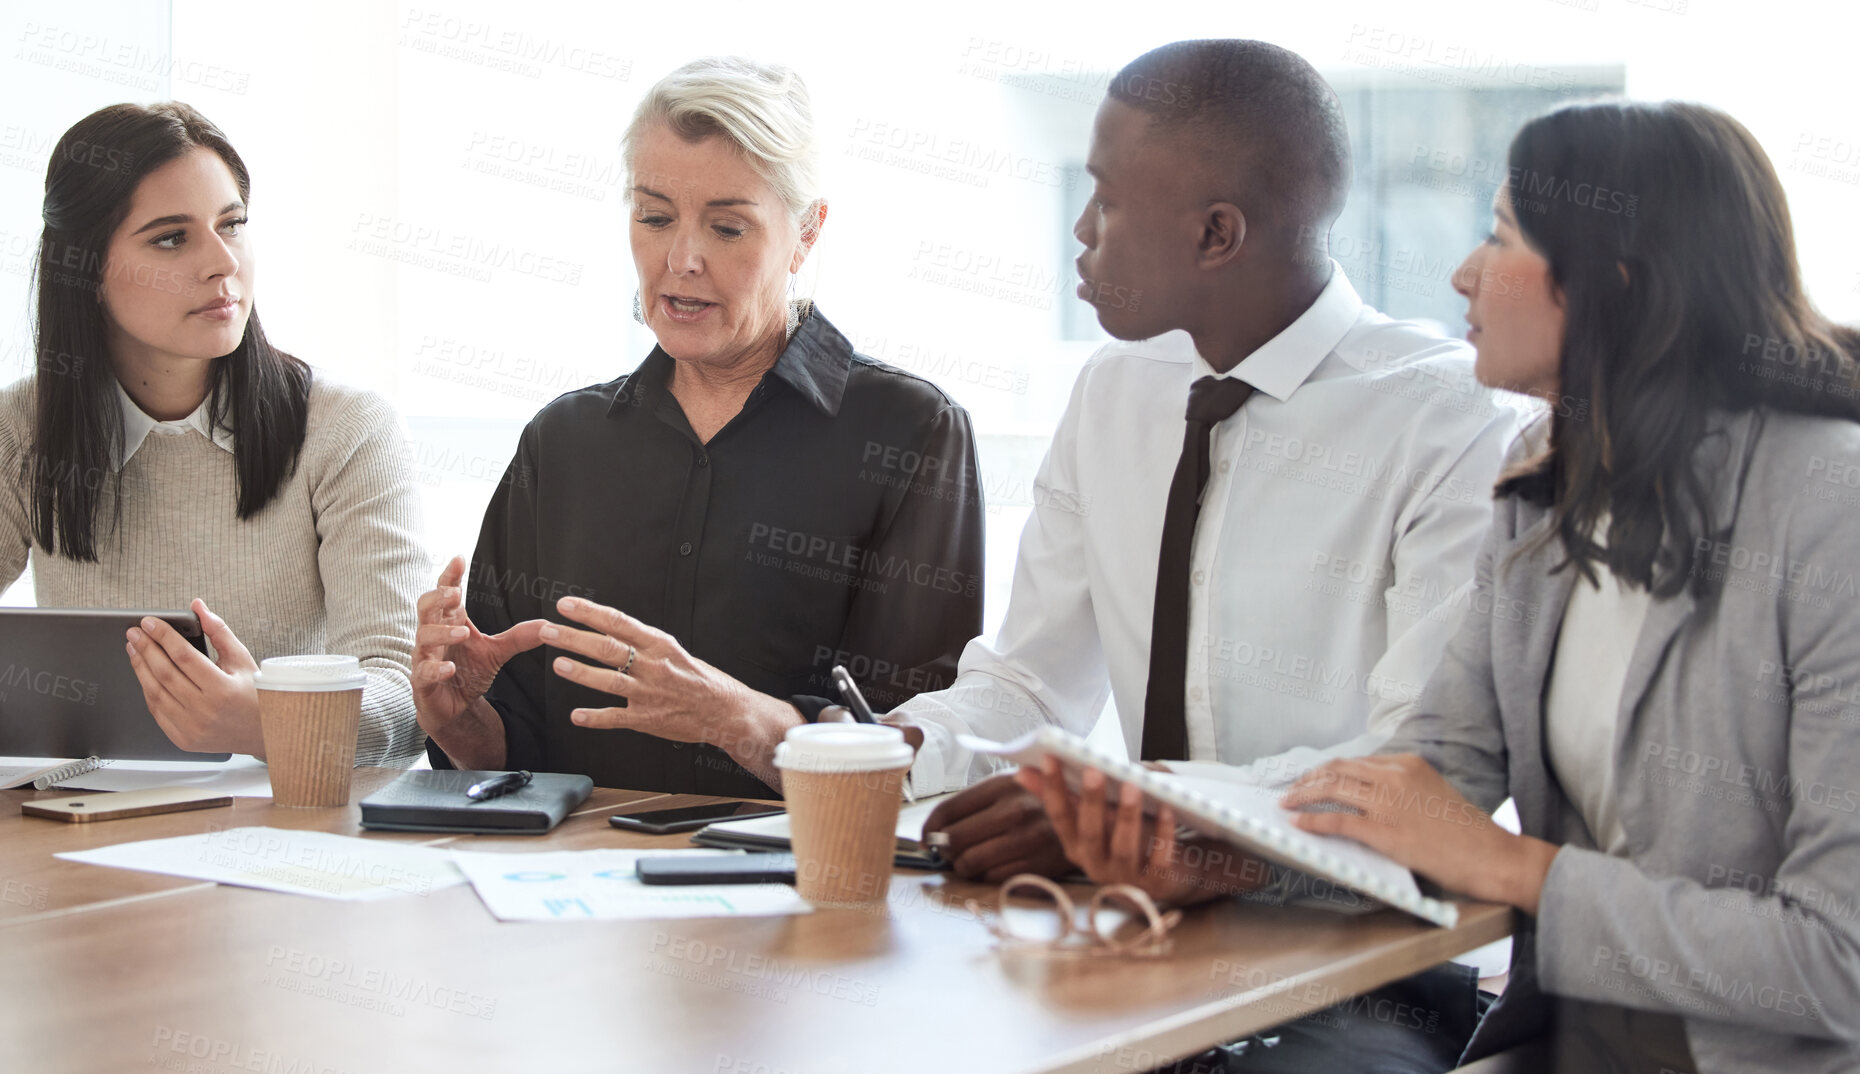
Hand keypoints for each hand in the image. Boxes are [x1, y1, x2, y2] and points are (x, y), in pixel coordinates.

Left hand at [125, 598, 262, 755]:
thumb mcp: (242, 660)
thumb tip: (198, 607)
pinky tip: (144, 674)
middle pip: (165, 673)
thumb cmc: (254, 695)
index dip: (164, 636)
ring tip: (134, 649)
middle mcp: (205, 711)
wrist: (262, 734)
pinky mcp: (182, 739)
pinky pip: (157, 711)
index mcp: (223, 689)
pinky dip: (147, 689)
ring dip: (140, 668)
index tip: (150, 623)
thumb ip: (219, 631)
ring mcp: (192, 727)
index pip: (184, 656)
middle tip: (134, 632)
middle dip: (146, 648)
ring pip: (155, 692)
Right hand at [412, 556, 547, 733]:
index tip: (459, 559)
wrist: (453, 707)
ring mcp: (425, 657)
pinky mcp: (423, 681)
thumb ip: (519, 637)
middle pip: (425, 607)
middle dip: (438, 597)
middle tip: (455, 594)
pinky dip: (436, 669)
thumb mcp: (496, 652)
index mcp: (450, 622)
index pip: (445, 593)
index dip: (450, 577)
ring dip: (442, 633)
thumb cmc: (468, 672)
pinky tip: (449, 668)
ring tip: (463, 633)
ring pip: (423, 636)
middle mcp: (434, 635)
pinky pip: (423, 672)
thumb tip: (548, 625)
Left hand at [542, 595, 800, 783]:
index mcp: (660, 645)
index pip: (618, 622)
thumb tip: (610, 633)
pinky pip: (616, 718)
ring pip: (608, 681)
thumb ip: (643, 645)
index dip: (589, 613)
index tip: (565, 605)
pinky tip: (576, 716)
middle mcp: (652, 666)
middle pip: (606, 648)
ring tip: (557, 664)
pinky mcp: (647, 719)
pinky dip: (595, 717)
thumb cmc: (701, 679)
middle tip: (547, 631)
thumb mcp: (675, 652)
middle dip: (573, 638)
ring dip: (580, 672)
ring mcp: (649, 693)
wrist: (727, 711)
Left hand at [920, 773, 1073, 881]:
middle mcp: (1014, 811)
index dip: (929, 829)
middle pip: (953, 840)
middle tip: (949, 851)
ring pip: (970, 864)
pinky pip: (994, 879)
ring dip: (964, 866)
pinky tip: (994, 867)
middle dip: (945, 850)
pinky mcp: (1039, 864)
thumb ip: (974, 803)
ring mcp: (1028, 840)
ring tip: (970, 860)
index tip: (927, 838)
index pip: (947, 812)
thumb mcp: (1010, 786)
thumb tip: (934, 830)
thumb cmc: (1039, 802)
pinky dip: (987, 876)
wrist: (1092, 816)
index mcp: (1001, 786)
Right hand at [1020, 757, 1270, 905]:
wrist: (1170, 875)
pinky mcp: (1156, 884)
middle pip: (1089, 834)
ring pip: (1122, 848)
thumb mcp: (1096, 816)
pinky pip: (1158, 860)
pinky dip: (1163, 834)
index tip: (1051, 756)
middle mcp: (1096, 866)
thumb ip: (1065, 796)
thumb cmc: (1128, 837)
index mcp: (1077, 847)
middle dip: (1090, 801)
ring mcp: (1125, 878)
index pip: (1059, 816)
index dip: (1052, 787)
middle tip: (1094, 768)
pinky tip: (1166, 810)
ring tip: (1132, 785)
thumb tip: (1023, 772)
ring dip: (1126, 816)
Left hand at [1280, 754, 1559, 913]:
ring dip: (1302, 796)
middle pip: (1337, 770)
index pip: (1355, 762)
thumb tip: (1368, 797)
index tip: (1312, 778)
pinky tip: (1298, 824)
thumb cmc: (1467, 833)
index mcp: (1407, 764)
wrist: (1493, 855)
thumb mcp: (1433, 794)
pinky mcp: (1385, 831)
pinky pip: (1338, 821)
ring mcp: (1389, 803)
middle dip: (1308, 779)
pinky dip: (1313, 821)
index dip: (1327, 770)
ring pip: (1331, 789)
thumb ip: (1402, 789)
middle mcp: (1395, 776)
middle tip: (1290, 789)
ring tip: (1286, 804)